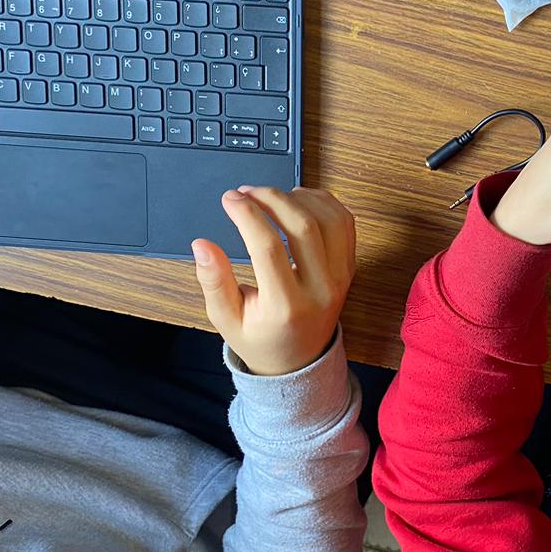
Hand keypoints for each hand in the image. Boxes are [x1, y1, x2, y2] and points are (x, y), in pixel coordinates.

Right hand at [191, 186, 356, 375]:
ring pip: (330, 220)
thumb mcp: (226, 318)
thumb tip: (201, 245)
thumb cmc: (260, 337)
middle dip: (272, 198)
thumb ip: (213, 281)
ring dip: (299, 198)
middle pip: (304, 227)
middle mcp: (320, 290)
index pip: (267, 248)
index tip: (229, 199)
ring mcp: (340, 278)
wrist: (298, 360)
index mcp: (286, 307)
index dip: (247, 216)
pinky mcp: (348, 268)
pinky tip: (298, 200)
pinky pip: (344, 224)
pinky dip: (323, 203)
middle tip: (247, 191)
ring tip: (271, 196)